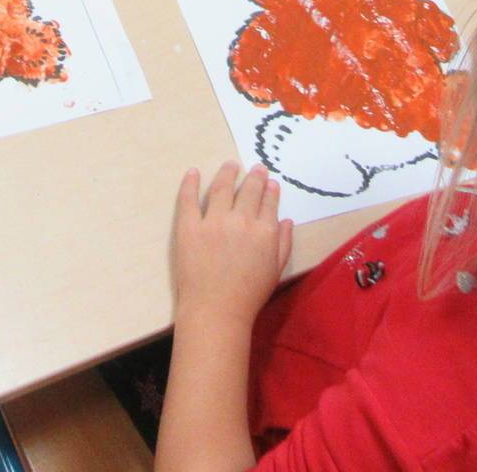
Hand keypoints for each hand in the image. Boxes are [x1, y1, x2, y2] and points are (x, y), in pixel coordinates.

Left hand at [172, 163, 292, 326]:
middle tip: (255, 168)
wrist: (216, 311)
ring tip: (230, 165)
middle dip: (254, 177)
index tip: (269, 181)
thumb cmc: (249, 295)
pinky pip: (189, 199)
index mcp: (265, 231)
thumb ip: (284, 243)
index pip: (268, 202)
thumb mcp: (276, 270)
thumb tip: (287, 221)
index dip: (269, 189)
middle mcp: (241, 220)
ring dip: (227, 173)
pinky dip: (190, 183)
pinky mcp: (189, 226)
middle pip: (248, 190)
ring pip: (221, 187)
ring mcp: (213, 221)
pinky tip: (193, 172)